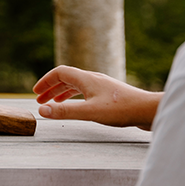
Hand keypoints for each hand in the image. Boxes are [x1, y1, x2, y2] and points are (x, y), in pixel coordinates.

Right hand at [32, 65, 161, 129]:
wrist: (148, 110)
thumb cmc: (122, 110)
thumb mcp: (90, 112)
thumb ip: (65, 111)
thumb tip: (41, 110)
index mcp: (87, 79)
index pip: (60, 72)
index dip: (46, 81)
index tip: (36, 93)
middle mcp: (93, 79)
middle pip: (67, 78)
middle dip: (51, 88)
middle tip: (40, 100)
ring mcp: (102, 86)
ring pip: (77, 85)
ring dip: (62, 93)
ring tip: (54, 104)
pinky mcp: (110, 95)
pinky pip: (86, 92)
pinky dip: (75, 98)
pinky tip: (79, 107)